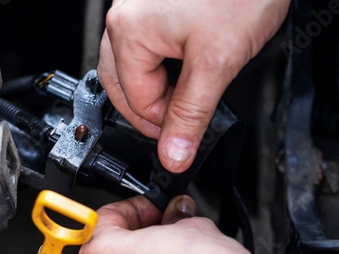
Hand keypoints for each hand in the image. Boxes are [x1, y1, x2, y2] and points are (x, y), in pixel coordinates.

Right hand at [98, 0, 290, 172]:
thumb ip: (192, 114)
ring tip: (183, 100)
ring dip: (154, 90)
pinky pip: (147, 46)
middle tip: (178, 127)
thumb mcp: (217, 63)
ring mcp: (141, 7)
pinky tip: (183, 72)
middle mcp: (127, 16)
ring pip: (132, 65)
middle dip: (150, 111)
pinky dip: (162, 67)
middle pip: (122, 83)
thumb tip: (174, 154)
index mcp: (130, 30)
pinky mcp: (158, 4)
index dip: (163, 125)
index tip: (185, 135)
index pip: (136, 101)